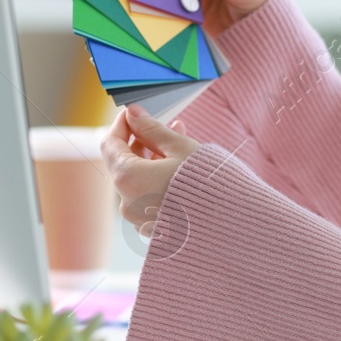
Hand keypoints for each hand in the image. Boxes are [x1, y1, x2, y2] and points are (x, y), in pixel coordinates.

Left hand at [101, 106, 199, 235]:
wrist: (231, 224)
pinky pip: (149, 196)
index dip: (122, 124)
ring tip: (179, 143)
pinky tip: (180, 168)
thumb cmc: (207, 185)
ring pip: (139, 179)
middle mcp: (128, 202)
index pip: (110, 144)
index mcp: (129, 179)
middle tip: (164, 125)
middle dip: (143, 141)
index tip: (135, 113)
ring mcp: (140, 218)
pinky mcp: (154, 227)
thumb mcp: (180, 148)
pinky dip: (158, 179)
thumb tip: (133, 113)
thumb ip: (152, 129)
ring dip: (153, 159)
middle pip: (125, 162)